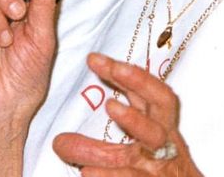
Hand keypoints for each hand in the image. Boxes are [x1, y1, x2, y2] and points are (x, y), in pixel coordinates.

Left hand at [52, 53, 203, 176]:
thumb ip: (95, 148)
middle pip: (161, 102)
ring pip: (154, 137)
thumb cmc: (154, 175)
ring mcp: (163, 162)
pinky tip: (87, 172)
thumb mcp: (128, 157)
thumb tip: (59, 141)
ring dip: (134, 119)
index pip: (145, 92)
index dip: (125, 72)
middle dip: (140, 81)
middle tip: (116, 66)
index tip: (93, 59)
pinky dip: (112, 175)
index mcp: (158, 126)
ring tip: (111, 105)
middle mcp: (164, 139)